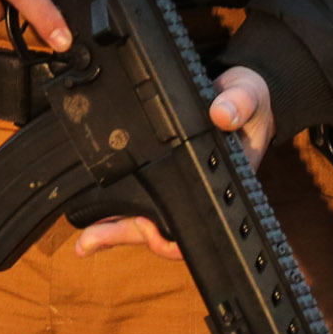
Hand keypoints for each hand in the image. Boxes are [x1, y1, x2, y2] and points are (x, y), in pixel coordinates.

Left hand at [73, 66, 275, 259]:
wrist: (235, 91)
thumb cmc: (246, 100)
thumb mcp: (248, 95)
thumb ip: (240, 102)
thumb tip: (222, 115)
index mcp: (222, 184)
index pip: (197, 224)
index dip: (170, 236)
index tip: (143, 224)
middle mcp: (198, 192)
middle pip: (163, 230)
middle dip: (125, 235)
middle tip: (89, 242)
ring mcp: (178, 186)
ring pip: (146, 218)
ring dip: (114, 230)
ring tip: (83, 241)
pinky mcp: (161, 173)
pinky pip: (138, 197)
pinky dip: (115, 208)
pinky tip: (91, 215)